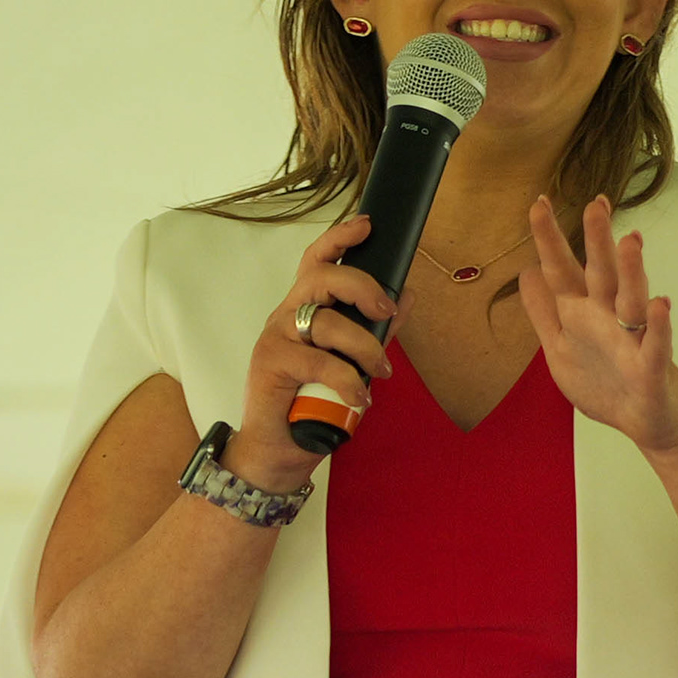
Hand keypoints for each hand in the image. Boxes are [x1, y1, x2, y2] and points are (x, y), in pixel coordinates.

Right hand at [231, 215, 397, 493]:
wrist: (278, 451)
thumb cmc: (312, 404)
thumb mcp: (352, 363)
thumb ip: (376, 331)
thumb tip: (408, 298)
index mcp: (304, 309)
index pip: (317, 261)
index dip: (340, 239)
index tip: (367, 225)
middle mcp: (286, 316)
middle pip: (322, 278)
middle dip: (361, 286)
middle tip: (386, 310)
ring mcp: (276, 338)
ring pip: (325, 322)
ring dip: (363, 346)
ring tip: (380, 372)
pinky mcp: (270, 364)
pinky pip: (318, 362)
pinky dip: (347, 380)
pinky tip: (360, 398)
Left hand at [518, 195, 677, 454]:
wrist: (650, 422)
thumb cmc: (609, 383)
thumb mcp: (561, 348)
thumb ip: (544, 311)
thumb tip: (526, 272)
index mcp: (583, 314)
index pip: (562, 270)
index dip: (550, 239)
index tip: (539, 202)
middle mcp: (608, 318)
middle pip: (600, 273)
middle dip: (597, 239)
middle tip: (595, 203)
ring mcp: (632, 340)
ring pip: (632, 299)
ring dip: (631, 271)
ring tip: (630, 241)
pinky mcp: (652, 367)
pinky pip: (657, 344)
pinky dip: (658, 326)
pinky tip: (661, 306)